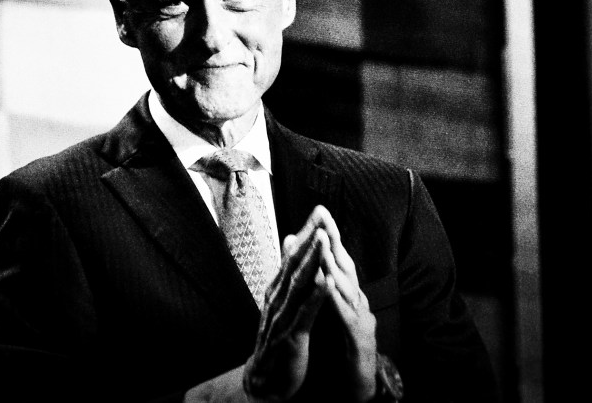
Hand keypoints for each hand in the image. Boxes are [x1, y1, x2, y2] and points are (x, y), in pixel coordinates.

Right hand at [243, 207, 331, 400]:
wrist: (265, 379)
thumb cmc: (277, 337)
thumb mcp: (282, 301)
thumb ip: (288, 272)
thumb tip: (291, 238)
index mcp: (277, 289)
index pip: (293, 256)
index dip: (306, 233)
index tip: (320, 211)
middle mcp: (277, 298)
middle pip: (294, 263)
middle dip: (309, 238)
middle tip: (321, 215)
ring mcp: (282, 317)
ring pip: (298, 284)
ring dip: (312, 261)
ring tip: (324, 239)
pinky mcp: (290, 336)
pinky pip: (304, 313)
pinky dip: (315, 296)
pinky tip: (326, 281)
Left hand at [317, 208, 378, 400]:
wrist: (360, 386)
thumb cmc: (346, 347)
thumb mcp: (336, 314)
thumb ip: (329, 290)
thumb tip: (319, 263)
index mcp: (349, 296)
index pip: (338, 261)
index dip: (329, 236)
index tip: (318, 211)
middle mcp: (358, 302)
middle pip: (346, 265)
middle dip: (333, 238)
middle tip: (322, 213)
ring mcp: (361, 319)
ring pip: (347, 286)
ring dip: (335, 262)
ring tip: (323, 240)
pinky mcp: (358, 339)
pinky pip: (346, 316)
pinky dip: (336, 298)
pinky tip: (326, 284)